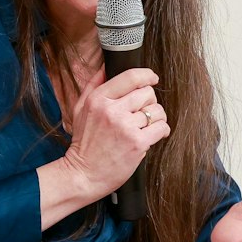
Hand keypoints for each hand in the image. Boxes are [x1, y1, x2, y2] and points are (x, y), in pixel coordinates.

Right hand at [59, 67, 169, 197]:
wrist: (83, 174)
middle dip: (148, 102)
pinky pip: (161, 127)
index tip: (152, 78)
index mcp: (98, 99)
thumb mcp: (80, 110)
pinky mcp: (137, 142)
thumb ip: (93, 86)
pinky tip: (152, 135)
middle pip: (147, 93)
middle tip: (142, 112)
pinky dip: (161, 131)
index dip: (147, 75)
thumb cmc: (83, 144)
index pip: (130, 77)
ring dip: (156, 117)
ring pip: (156, 110)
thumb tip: (105, 67)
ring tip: (146, 126)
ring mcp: (125, 126)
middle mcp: (112, 110)